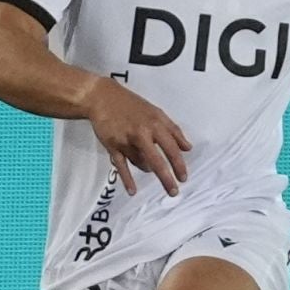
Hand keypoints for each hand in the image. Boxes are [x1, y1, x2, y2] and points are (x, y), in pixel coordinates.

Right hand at [81, 76, 190, 196]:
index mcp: (155, 124)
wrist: (102, 97)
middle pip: (158, 160)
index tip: (183, 177)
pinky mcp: (113, 145)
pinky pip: (121, 166)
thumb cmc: (130, 105)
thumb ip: (173, 130)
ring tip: (148, 166)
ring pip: (141, 163)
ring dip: (147, 168)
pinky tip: (133, 190)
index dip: (179, 165)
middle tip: (173, 191)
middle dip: (167, 178)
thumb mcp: (156, 113)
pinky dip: (127, 179)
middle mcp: (142, 133)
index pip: (172, 148)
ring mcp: (126, 140)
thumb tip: (187, 147)